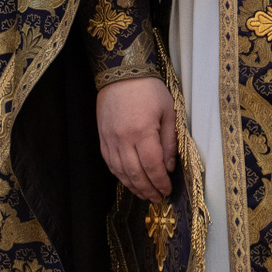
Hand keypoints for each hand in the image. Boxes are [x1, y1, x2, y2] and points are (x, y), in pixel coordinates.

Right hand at [96, 76, 176, 199]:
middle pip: (135, 174)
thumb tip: (169, 167)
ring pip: (121, 172)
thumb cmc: (149, 89)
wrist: (121, 73)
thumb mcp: (168, 111)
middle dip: (148, 189)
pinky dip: (120, 176)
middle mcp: (123, 140)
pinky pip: (110, 164)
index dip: (160, 182)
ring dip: (133, 187)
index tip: (167, 190)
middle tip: (157, 198)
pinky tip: (129, 180)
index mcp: (143, 132)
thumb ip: (169, 141)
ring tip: (145, 194)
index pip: (152, 167)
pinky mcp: (102, 138)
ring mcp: (110, 140)